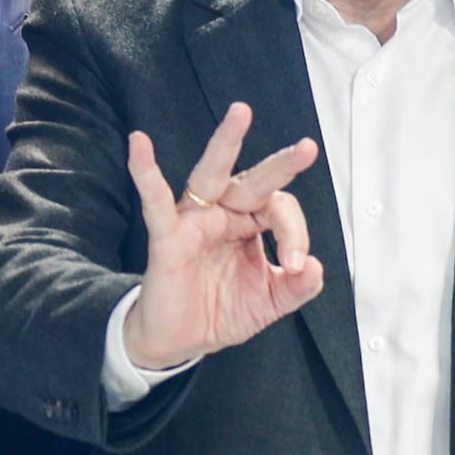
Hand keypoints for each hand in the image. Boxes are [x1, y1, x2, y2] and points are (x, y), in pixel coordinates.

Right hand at [117, 102, 326, 367]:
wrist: (178, 341)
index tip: (294, 266)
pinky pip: (155, 202)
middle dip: (281, 164)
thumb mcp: (268, 303)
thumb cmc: (220, 312)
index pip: (279, 210)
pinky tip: (139, 144)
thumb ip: (295, 288)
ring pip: (211, 174)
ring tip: (241, 113)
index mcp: (250, 225)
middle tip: (309, 148)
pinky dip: (145, 172)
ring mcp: (194, 221)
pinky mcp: (167, 237)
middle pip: (255, 180)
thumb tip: (315, 267)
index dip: (294, 234)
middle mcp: (224, 214)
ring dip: (226, 143)